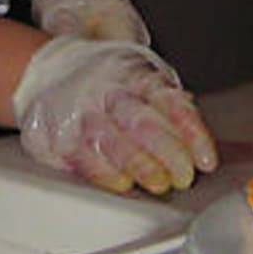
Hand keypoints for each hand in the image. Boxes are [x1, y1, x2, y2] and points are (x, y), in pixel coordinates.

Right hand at [12, 36, 218, 194]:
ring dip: (140, 166)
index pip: (169, 102)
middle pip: (142, 122)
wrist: (46, 70)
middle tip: (184, 176)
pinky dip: (105, 173)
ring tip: (158, 183)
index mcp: (134, 73)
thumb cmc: (105, 82)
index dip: (191, 133)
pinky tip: (122, 182)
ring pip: (112, 142)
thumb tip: (200, 139)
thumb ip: (170, 105)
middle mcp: (107, 90)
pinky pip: (81, 157)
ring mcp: (80, 112)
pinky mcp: (56, 134)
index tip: (206, 160)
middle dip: (168, 153)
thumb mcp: (141, 78)